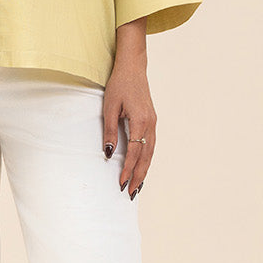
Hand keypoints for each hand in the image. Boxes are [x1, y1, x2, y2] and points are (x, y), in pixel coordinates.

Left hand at [103, 61, 156, 199]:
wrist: (133, 68)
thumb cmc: (120, 85)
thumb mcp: (109, 107)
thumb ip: (110, 131)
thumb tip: (110, 153)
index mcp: (140, 121)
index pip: (135, 152)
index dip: (128, 169)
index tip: (121, 183)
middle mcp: (151, 124)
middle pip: (146, 157)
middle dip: (139, 176)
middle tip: (131, 193)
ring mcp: (153, 123)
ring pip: (151, 153)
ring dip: (144, 170)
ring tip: (138, 186)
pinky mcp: (152, 121)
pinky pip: (151, 145)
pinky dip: (147, 159)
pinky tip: (142, 168)